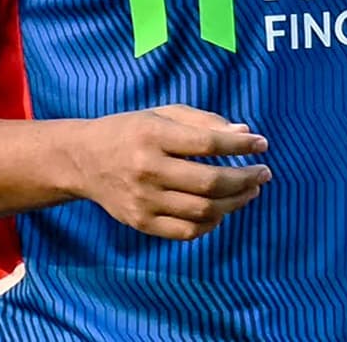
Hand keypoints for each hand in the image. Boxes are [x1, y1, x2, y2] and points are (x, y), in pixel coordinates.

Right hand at [66, 104, 270, 239]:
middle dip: (246, 178)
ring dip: (236, 202)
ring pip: (205, 210)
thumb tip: (245, 133)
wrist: (83, 160)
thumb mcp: (161, 114)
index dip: (240, 145)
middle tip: (263, 173)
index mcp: (152, 134)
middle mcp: (147, 168)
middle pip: (210, 182)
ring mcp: (144, 200)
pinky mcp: (141, 223)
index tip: (261, 143)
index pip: (207, 143)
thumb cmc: (129, 131)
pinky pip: (188, 231)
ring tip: (249, 191)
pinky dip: (212, 223)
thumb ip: (203, 121)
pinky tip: (221, 210)